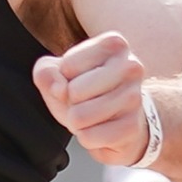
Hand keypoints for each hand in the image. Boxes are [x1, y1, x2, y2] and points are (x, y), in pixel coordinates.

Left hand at [33, 31, 151, 164]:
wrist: (122, 118)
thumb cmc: (89, 90)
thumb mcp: (60, 72)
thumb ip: (46, 71)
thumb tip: (59, 89)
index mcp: (114, 43)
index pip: (67, 67)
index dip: (64, 78)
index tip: (81, 79)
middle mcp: (131, 66)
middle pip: (73, 92)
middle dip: (70, 102)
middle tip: (85, 101)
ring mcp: (134, 97)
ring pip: (80, 116)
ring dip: (77, 121)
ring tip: (92, 115)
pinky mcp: (133, 127)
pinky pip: (89, 137)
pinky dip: (87, 138)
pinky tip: (100, 129)